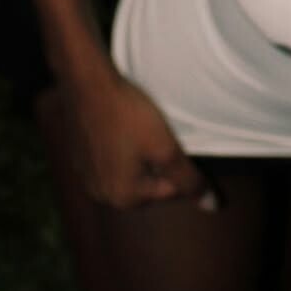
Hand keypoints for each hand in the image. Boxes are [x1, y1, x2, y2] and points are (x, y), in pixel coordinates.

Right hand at [59, 71, 214, 210]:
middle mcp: (101, 194)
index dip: (179, 162)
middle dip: (158, 163)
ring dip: (140, 156)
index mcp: (123, 198)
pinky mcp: (79, 157)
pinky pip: (110, 160)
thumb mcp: (166, 148)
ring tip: (140, 128)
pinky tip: (123, 126)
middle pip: (148, 184)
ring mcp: (87, 176)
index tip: (172, 139)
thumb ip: (189, 180)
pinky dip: (121, 147)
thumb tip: (211, 206)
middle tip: (158, 134)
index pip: (170, 191)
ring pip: (129, 172)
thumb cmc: (129, 116)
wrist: (88, 85)